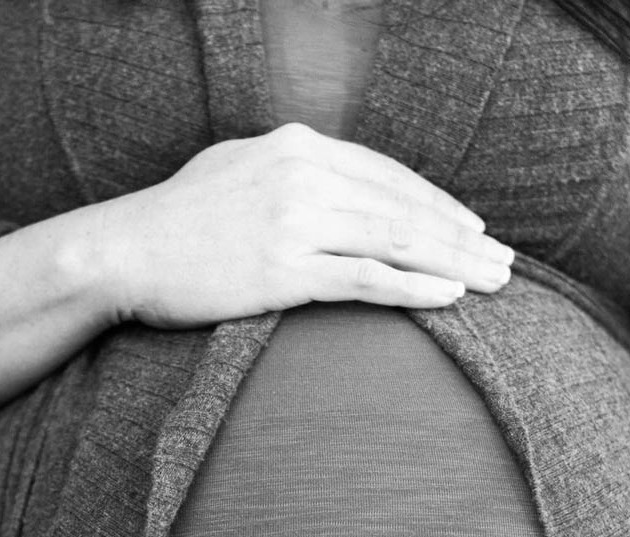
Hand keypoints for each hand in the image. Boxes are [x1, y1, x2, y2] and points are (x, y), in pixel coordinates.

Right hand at [96, 121, 513, 327]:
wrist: (123, 252)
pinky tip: (449, 298)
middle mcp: (304, 174)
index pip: (388, 174)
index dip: (437, 204)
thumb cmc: (173, 221)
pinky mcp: (284, 269)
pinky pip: (366, 277)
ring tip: (494, 283)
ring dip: (454, 263)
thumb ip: (286, 172)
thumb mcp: (234, 170)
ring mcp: (296, 220)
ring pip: (396, 239)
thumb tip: (325, 187)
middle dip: (462, 237)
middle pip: (403, 206)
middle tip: (506, 262)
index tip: (472, 229)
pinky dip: (413, 287)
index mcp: (297, 145)